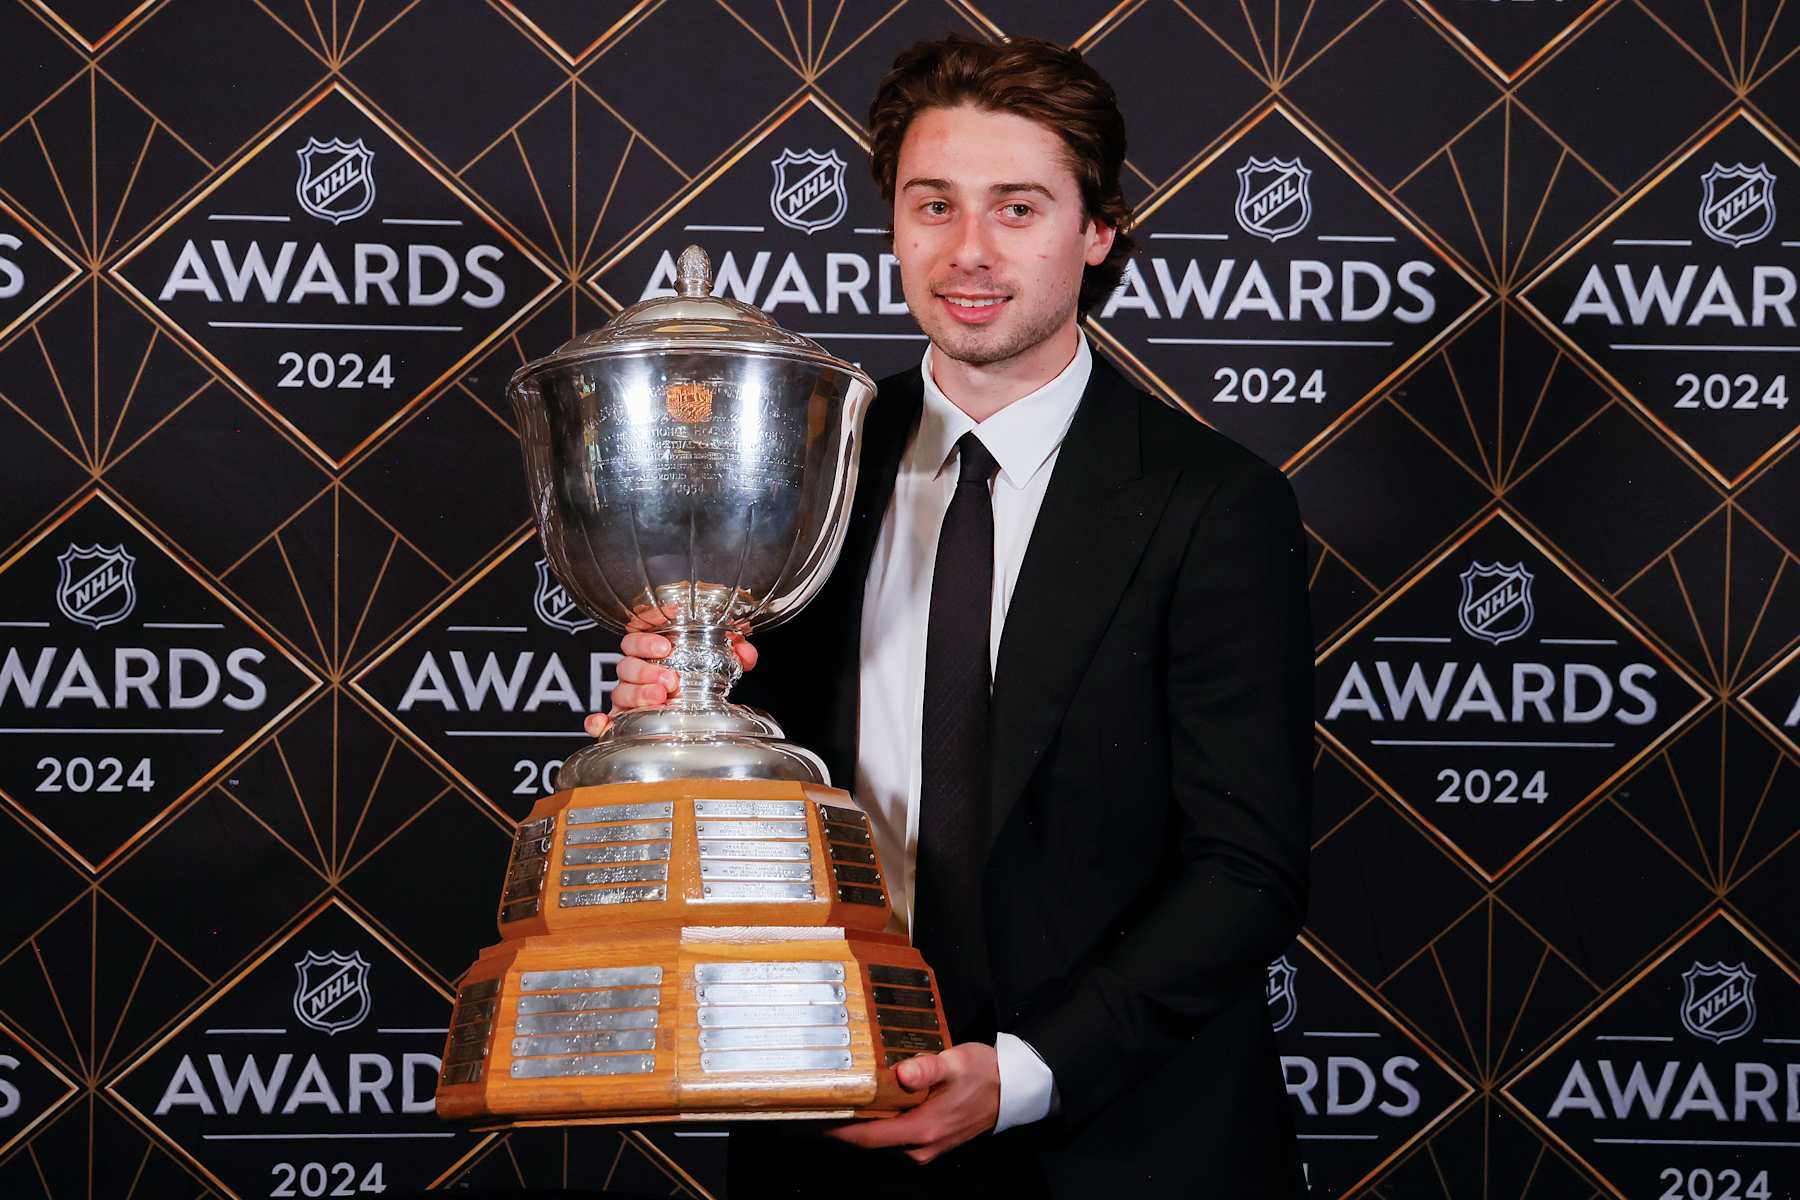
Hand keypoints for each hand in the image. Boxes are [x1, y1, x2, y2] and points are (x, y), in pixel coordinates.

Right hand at [582, 604, 756, 736]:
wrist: (700, 709)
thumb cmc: (701, 676)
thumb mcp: (722, 660)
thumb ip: (737, 652)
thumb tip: (745, 652)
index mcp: (653, 649)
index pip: (637, 633)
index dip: (646, 636)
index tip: (666, 643)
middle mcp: (637, 670)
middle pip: (626, 663)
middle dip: (647, 670)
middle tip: (669, 679)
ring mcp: (628, 695)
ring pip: (619, 690)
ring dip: (637, 693)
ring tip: (660, 698)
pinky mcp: (622, 719)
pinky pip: (602, 720)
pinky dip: (599, 722)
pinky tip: (603, 724)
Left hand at [825, 1043, 999, 1163]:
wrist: (1011, 1089)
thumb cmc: (983, 1073)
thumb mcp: (956, 1063)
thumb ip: (928, 1069)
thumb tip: (902, 1074)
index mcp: (923, 1129)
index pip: (868, 1137)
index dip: (837, 1130)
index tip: (810, 1118)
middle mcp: (920, 1146)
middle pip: (869, 1141)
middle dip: (842, 1125)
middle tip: (815, 1103)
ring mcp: (925, 1148)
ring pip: (881, 1140)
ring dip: (858, 1125)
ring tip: (835, 1101)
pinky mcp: (929, 1142)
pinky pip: (893, 1137)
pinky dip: (876, 1124)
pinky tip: (866, 1105)